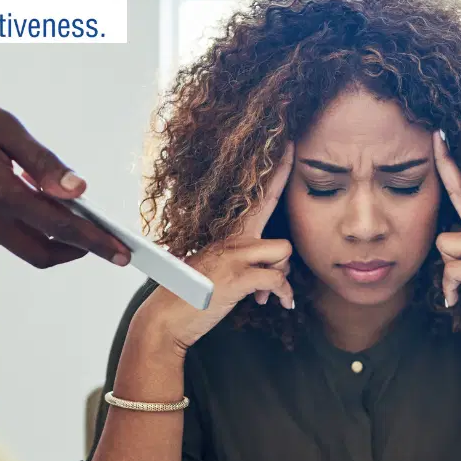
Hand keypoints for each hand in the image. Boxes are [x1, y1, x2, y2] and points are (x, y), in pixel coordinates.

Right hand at [0, 49, 129, 269]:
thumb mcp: (1, 125)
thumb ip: (40, 160)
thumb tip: (75, 188)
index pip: (60, 228)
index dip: (95, 242)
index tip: (120, 252)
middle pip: (43, 253)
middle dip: (78, 252)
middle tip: (105, 243)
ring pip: (23, 247)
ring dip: (53, 239)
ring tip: (76, 216)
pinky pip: (5, 235)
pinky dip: (29, 227)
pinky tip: (39, 203)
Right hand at [134, 146, 295, 353]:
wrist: (167, 315)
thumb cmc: (192, 294)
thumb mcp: (217, 267)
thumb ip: (243, 259)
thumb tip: (274, 270)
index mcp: (228, 234)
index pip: (256, 195)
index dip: (276, 169)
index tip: (287, 144)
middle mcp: (232, 238)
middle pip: (272, 209)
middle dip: (286, 192)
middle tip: (293, 159)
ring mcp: (234, 255)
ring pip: (283, 251)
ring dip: (282, 275)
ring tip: (269, 292)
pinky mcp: (238, 277)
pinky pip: (278, 280)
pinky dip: (283, 294)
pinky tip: (281, 303)